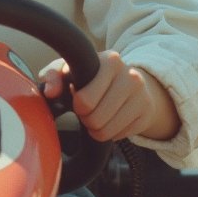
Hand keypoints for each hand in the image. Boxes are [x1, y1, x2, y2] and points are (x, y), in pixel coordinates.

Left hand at [40, 54, 180, 142]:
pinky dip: (111, 132)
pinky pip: (119, 136)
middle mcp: (131, 76)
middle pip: (95, 119)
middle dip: (86, 118)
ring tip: (98, 115)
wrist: (129, 82)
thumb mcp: (70, 70)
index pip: (85, 100)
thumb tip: (50, 91)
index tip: (79, 98)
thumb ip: (53, 75)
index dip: (77, 105)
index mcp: (110, 61)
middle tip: (88, 110)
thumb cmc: (92, 76)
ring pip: (106, 131)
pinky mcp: (147, 114)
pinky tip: (112, 119)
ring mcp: (142, 96)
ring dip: (96, 129)